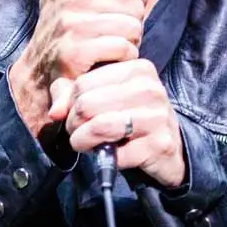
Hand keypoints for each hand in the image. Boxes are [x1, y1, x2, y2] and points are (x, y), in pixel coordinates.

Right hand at [9, 0, 146, 136]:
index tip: (124, 8)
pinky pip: (124, 49)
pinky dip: (125, 58)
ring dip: (131, 42)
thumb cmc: (56, 21)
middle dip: (132, 23)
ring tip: (114, 45)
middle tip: (116, 33)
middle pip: (135, 6)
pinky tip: (111, 59)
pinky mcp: (77, 53)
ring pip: (133, 28)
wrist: (39, 67)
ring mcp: (72, 25)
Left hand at [49, 59, 186, 188]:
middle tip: (78, 133)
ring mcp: (156, 116)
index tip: (77, 115)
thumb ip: (74, 95)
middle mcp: (150, 88)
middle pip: (87, 104)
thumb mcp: (106, 99)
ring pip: (98, 126)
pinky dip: (103, 158)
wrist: (170, 150)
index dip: (71, 104)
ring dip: (83, 141)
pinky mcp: (158, 144)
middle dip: (74, 124)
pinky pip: (115, 152)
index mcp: (137, 69)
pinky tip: (108, 155)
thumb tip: (55, 112)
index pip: (83, 82)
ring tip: (85, 143)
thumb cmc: (132, 120)